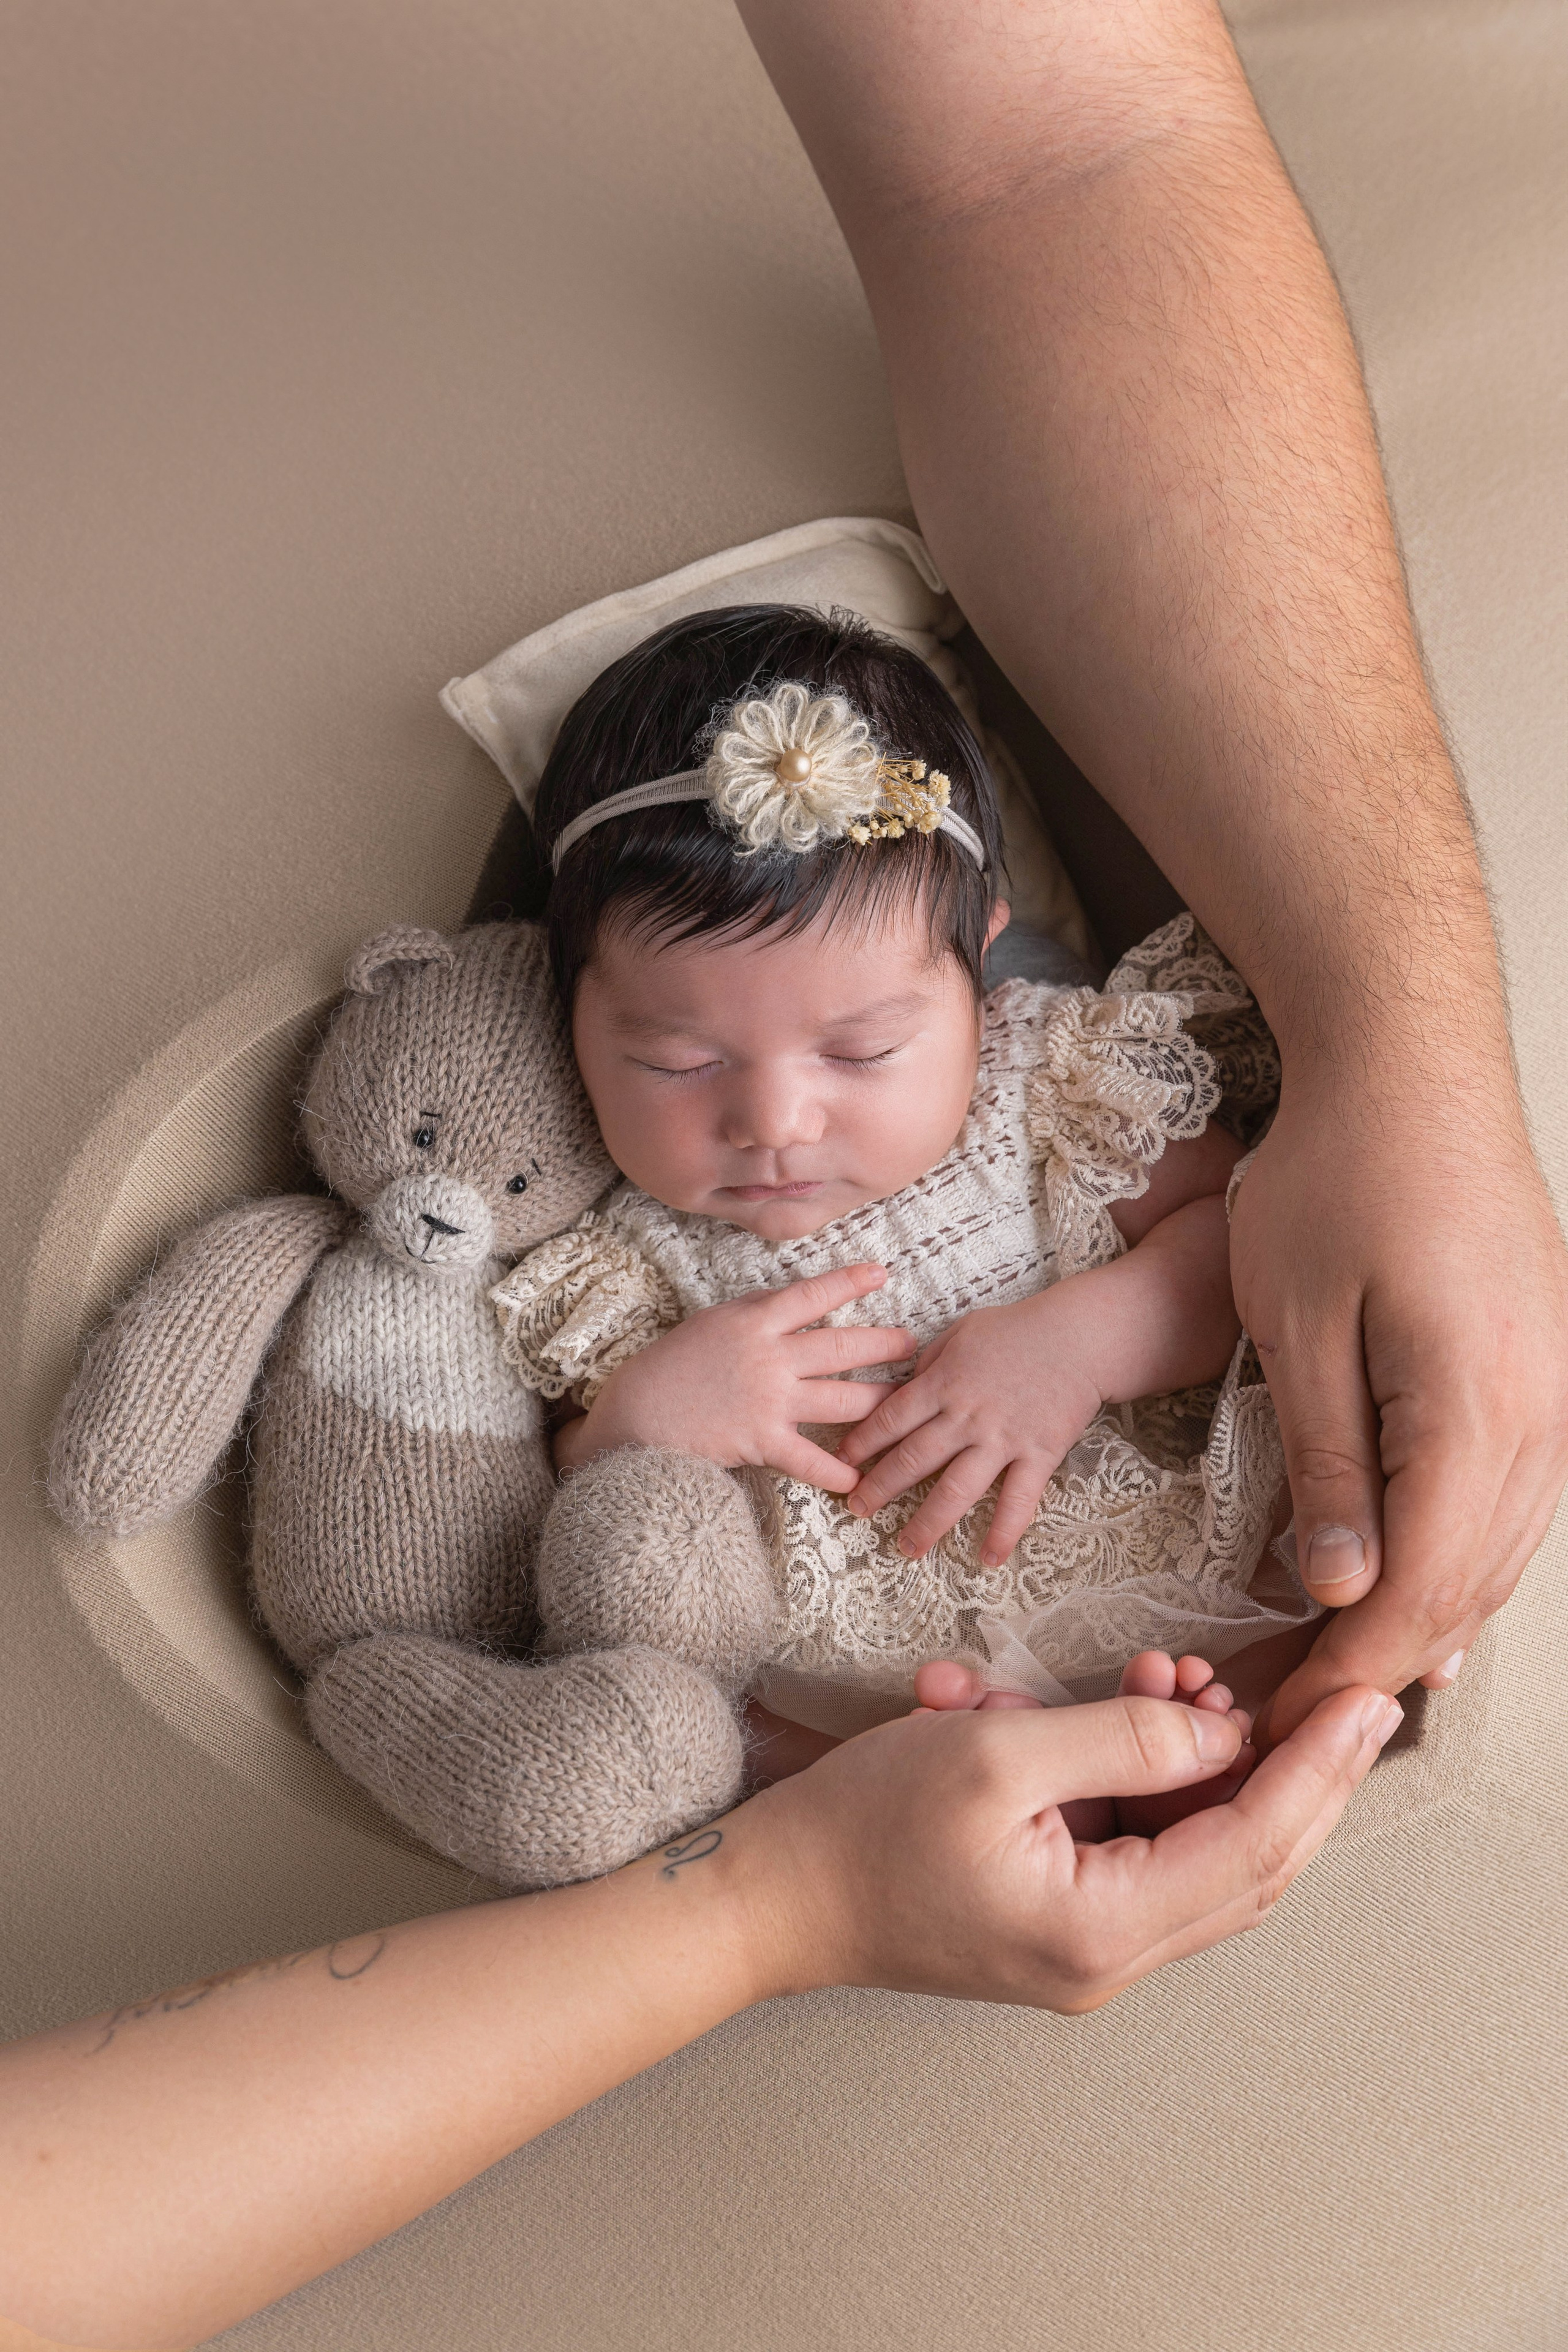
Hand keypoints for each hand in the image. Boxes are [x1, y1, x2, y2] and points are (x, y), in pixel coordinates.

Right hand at [562, 1262, 914, 1488]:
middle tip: (913, 1344)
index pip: (812, 1295)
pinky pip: (811, 1459)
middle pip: (842, 1346)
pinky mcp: (763, 1441)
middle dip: (884, 1344)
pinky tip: (859, 1480)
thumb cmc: (668, 1366)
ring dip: (879, 1402)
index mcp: (754, 1321)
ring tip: (906, 1403)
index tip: (882, 1275)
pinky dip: (836, 1472)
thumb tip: (791, 1303)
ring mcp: (770, 1399)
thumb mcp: (711, 1324)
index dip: (850, 1282)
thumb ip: (754, 1314)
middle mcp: (770, 1356)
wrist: (637, 1415)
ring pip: (842, 1399)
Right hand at [754, 1681, 1404, 2011]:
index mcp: (1102, 1931)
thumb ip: (1122, 1738)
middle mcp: (1108, 1957)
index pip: (1254, 1846)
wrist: (769, 1898)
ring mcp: (1083, 1947)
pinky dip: (1133, 1773)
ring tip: (1166, 1669)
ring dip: (1195, 1757)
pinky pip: (1130, 1843)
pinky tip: (1093, 1704)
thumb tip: (1219, 1731)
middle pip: (1245, 1861)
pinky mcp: (1057, 1918)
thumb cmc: (862, 1827)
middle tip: (1332, 1693)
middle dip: (1284, 1766)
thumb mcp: (996, 1753)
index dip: (1318, 1771)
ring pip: (1192, 1847)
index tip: (1367, 1705)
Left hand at [837, 1289, 1104, 1560]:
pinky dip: (1003, 1532)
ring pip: (956, 1490)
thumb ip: (930, 1363)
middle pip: (913, 1460)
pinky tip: (988, 1559)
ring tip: (907, 1549)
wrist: (1078, 1337)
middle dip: (879, 1488)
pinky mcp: (1037, 1455)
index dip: (862, 1444)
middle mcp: (966, 1417)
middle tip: (857, 1511)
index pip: (890, 1420)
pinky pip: (1018, 1501)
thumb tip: (904, 1388)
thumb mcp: (962, 1332)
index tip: (842, 1465)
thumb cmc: (1017, 1329)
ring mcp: (1002, 1439)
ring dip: (928, 1523)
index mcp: (942, 1384)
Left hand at [1231, 1060, 1567, 1742]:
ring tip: (1329, 1660)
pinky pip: (1512, 1497)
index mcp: (1480, 1410)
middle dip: (1379, 1659)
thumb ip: (1324, 1462)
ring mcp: (1560, 1392)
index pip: (1422, 1588)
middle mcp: (1547, 1415)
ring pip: (1502, 1551)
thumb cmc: (1339, 1175)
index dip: (1348, 1666)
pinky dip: (1454, 1552)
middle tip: (1288, 1702)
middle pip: (1472, 1585)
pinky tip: (1402, 1577)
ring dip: (1422, 1614)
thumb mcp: (1298, 1323)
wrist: (1413, 1064)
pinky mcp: (1548, 1369)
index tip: (1279, 1713)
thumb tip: (1338, 1586)